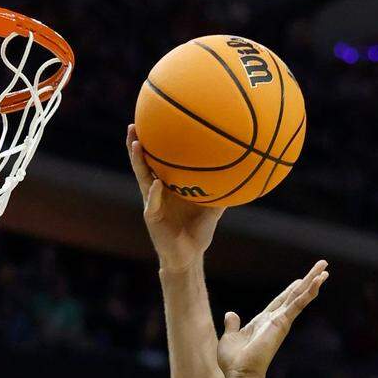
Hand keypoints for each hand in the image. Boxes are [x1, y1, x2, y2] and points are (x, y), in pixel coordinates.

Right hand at [128, 124, 223, 270]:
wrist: (188, 257)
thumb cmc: (198, 233)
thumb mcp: (213, 209)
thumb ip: (222, 192)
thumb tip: (242, 176)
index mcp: (168, 185)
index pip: (158, 159)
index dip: (153, 141)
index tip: (153, 120)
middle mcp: (156, 190)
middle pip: (143, 162)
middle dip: (136, 143)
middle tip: (134, 124)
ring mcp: (152, 202)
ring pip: (141, 177)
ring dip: (137, 161)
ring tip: (136, 144)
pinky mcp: (152, 217)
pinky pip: (152, 202)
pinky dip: (154, 193)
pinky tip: (156, 183)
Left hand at [217, 261, 328, 377]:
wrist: (240, 374)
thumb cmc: (234, 362)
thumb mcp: (230, 337)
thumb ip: (232, 325)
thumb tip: (230, 314)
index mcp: (263, 322)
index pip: (281, 302)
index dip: (291, 290)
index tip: (300, 280)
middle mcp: (275, 321)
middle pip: (294, 296)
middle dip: (308, 281)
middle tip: (322, 267)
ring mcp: (281, 321)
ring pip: (299, 297)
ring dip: (313, 282)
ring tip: (325, 268)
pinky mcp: (282, 323)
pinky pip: (297, 304)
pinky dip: (308, 292)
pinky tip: (318, 281)